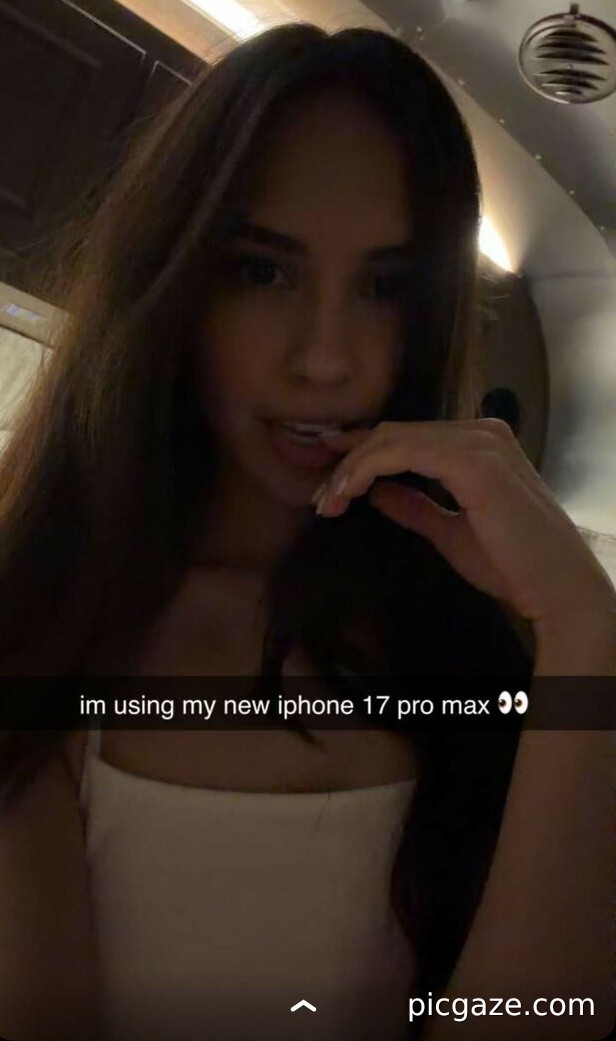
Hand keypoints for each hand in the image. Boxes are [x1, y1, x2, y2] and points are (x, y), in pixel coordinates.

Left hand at [311, 419, 615, 630]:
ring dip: (351, 469)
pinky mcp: (472, 460)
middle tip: (320, 496)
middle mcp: (481, 431)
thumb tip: (377, 490)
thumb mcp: (449, 530)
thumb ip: (415, 505)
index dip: (361, 452)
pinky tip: (346, 493)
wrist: (554, 589)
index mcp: (480, 444)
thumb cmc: (511, 565)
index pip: (408, 437)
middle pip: (395, 433)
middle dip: (349, 462)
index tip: (327, 477)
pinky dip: (366, 470)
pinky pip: (402, 452)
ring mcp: (479, 441)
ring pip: (392, 439)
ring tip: (327, 502)